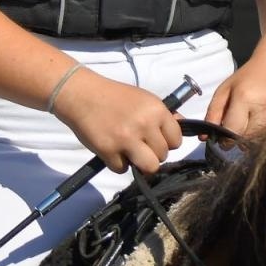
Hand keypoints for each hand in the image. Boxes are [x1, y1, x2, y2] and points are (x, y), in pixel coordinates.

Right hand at [52, 68, 182, 173]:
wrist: (83, 95)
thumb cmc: (116, 97)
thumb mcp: (145, 99)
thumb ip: (163, 115)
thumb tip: (181, 126)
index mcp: (157, 110)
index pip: (176, 140)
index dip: (168, 142)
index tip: (157, 139)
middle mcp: (145, 125)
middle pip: (163, 155)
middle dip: (153, 153)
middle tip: (140, 145)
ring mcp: (126, 140)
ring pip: (150, 167)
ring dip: (141, 163)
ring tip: (132, 153)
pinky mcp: (108, 151)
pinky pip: (123, 170)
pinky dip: (118, 164)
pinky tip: (113, 151)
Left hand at [206, 47, 265, 137]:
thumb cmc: (252, 73)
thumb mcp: (227, 88)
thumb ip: (214, 112)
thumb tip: (204, 138)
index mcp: (244, 97)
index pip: (232, 133)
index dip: (225, 139)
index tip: (224, 136)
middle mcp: (264, 107)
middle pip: (247, 140)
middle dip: (240, 137)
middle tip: (240, 124)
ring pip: (261, 139)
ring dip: (254, 135)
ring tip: (255, 118)